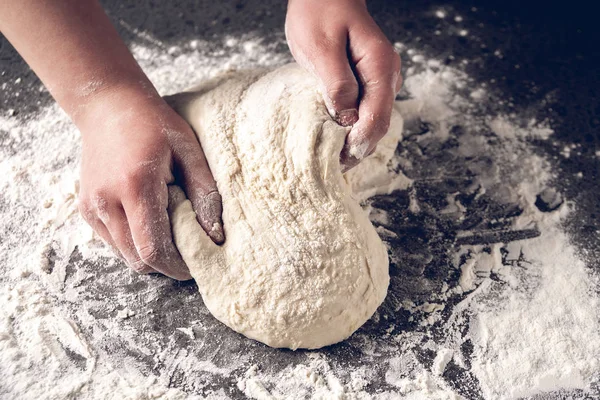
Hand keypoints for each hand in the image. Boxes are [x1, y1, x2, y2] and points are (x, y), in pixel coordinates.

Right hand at [77, 86, 222, 279]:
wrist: (108, 106)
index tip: (196, 265)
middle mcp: (107, 201)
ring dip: (149, 254)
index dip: (176, 266)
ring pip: (124, 255)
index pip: (153, 249)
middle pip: (137, 260)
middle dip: (165, 264)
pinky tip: (150, 221)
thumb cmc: (154, 124)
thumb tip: (216, 234)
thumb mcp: (188, 150)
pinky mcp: (86, 209)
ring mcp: (92, 207)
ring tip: (170, 232)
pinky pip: (113, 242)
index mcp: (136, 186)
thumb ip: (204, 193)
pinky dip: (134, 243)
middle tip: (188, 251)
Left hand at [285, 0, 401, 169]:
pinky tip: (336, 140)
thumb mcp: (321, 48)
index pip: (377, 117)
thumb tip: (345, 120)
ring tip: (333, 161)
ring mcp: (380, 79)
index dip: (358, 143)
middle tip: (333, 169)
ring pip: (373, 121)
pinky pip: (365, 112)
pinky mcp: (369, 82)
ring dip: (355, 142)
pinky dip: (352, 129)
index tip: (338, 161)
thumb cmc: (319, 12)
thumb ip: (337, 83)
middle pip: (379, 124)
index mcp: (380, 67)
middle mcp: (387, 76)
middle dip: (357, 149)